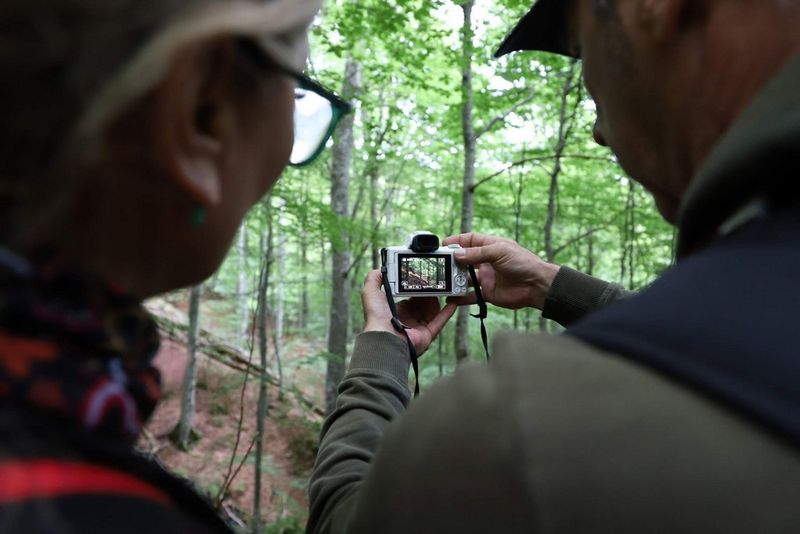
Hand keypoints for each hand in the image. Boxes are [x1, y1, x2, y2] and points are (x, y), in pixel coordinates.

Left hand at [361, 270, 456, 354]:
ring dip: (437, 300)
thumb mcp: (371, 293)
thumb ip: (374, 279)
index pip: (409, 299)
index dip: (415, 289)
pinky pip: (440, 322)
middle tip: (434, 281)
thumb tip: (381, 269)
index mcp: (396, 312)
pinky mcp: (428, 334)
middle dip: (428, 293)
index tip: (421, 278)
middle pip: (422, 305)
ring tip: (443, 288)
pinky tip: (453, 302)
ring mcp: (419, 328)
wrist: (385, 337)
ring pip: (432, 312)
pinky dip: (447, 313)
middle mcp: (408, 320)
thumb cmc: (376, 317)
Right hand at [442, 233, 559, 309]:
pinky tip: (452, 299)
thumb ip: (477, 253)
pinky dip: (461, 298)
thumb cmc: (523, 263)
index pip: (470, 240)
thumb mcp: (500, 252)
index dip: (457, 241)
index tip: (443, 244)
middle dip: (452, 262)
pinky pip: (471, 295)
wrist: (537, 286)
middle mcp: (487, 261)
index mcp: (491, 246)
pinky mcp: (488, 292)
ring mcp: (487, 277)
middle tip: (440, 265)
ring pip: (465, 278)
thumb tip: (457, 254)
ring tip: (444, 282)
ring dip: (455, 279)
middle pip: (464, 259)